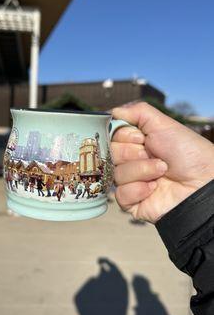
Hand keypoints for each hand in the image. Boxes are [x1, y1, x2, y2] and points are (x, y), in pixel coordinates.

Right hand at [111, 102, 213, 222]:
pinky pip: (120, 195)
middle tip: (153, 154)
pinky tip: (154, 188)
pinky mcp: (133, 203)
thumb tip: (112, 112)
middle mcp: (132, 162)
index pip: (111, 137)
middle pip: (110, 155)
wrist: (204, 182)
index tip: (141, 138)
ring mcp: (132, 183)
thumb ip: (136, 112)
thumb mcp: (163, 124)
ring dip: (141, 171)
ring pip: (116, 174)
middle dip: (132, 153)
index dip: (124, 137)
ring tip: (161, 171)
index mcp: (136, 143)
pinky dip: (137, 190)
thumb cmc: (189, 153)